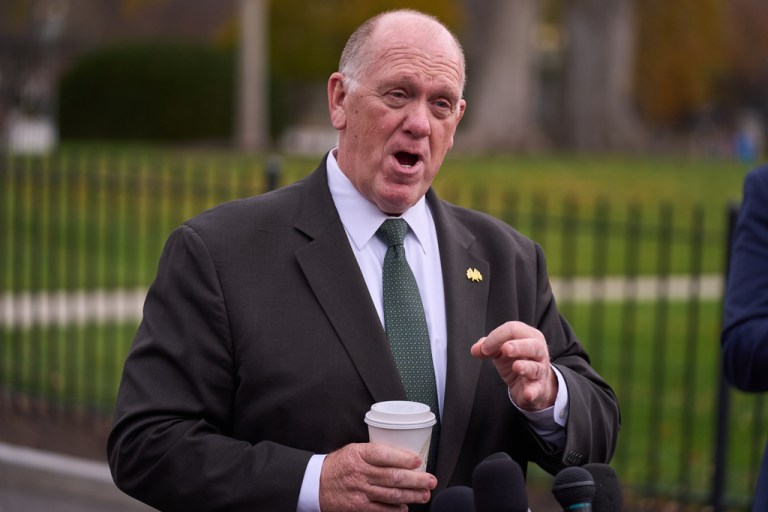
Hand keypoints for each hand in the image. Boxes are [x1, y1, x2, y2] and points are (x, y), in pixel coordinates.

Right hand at [319, 442, 436, 510]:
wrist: (316, 484)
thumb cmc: (339, 465)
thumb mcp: (353, 450)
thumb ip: (375, 452)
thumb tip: (404, 457)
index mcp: (359, 454)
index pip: (384, 455)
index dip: (403, 458)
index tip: (418, 461)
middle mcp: (360, 473)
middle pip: (394, 477)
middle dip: (416, 479)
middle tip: (431, 480)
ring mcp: (360, 492)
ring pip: (392, 495)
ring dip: (412, 495)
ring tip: (424, 494)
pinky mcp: (359, 508)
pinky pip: (382, 510)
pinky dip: (396, 510)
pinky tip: (405, 507)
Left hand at [470, 321, 557, 410]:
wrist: (530, 383)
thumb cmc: (516, 360)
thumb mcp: (501, 352)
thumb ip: (487, 348)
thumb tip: (475, 350)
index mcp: (528, 336)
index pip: (513, 330)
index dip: (496, 337)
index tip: (484, 349)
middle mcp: (538, 351)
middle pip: (532, 345)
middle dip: (518, 346)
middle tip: (506, 349)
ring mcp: (540, 370)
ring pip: (535, 367)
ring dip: (526, 367)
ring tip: (516, 366)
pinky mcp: (538, 388)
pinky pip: (537, 389)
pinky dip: (532, 391)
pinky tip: (527, 394)